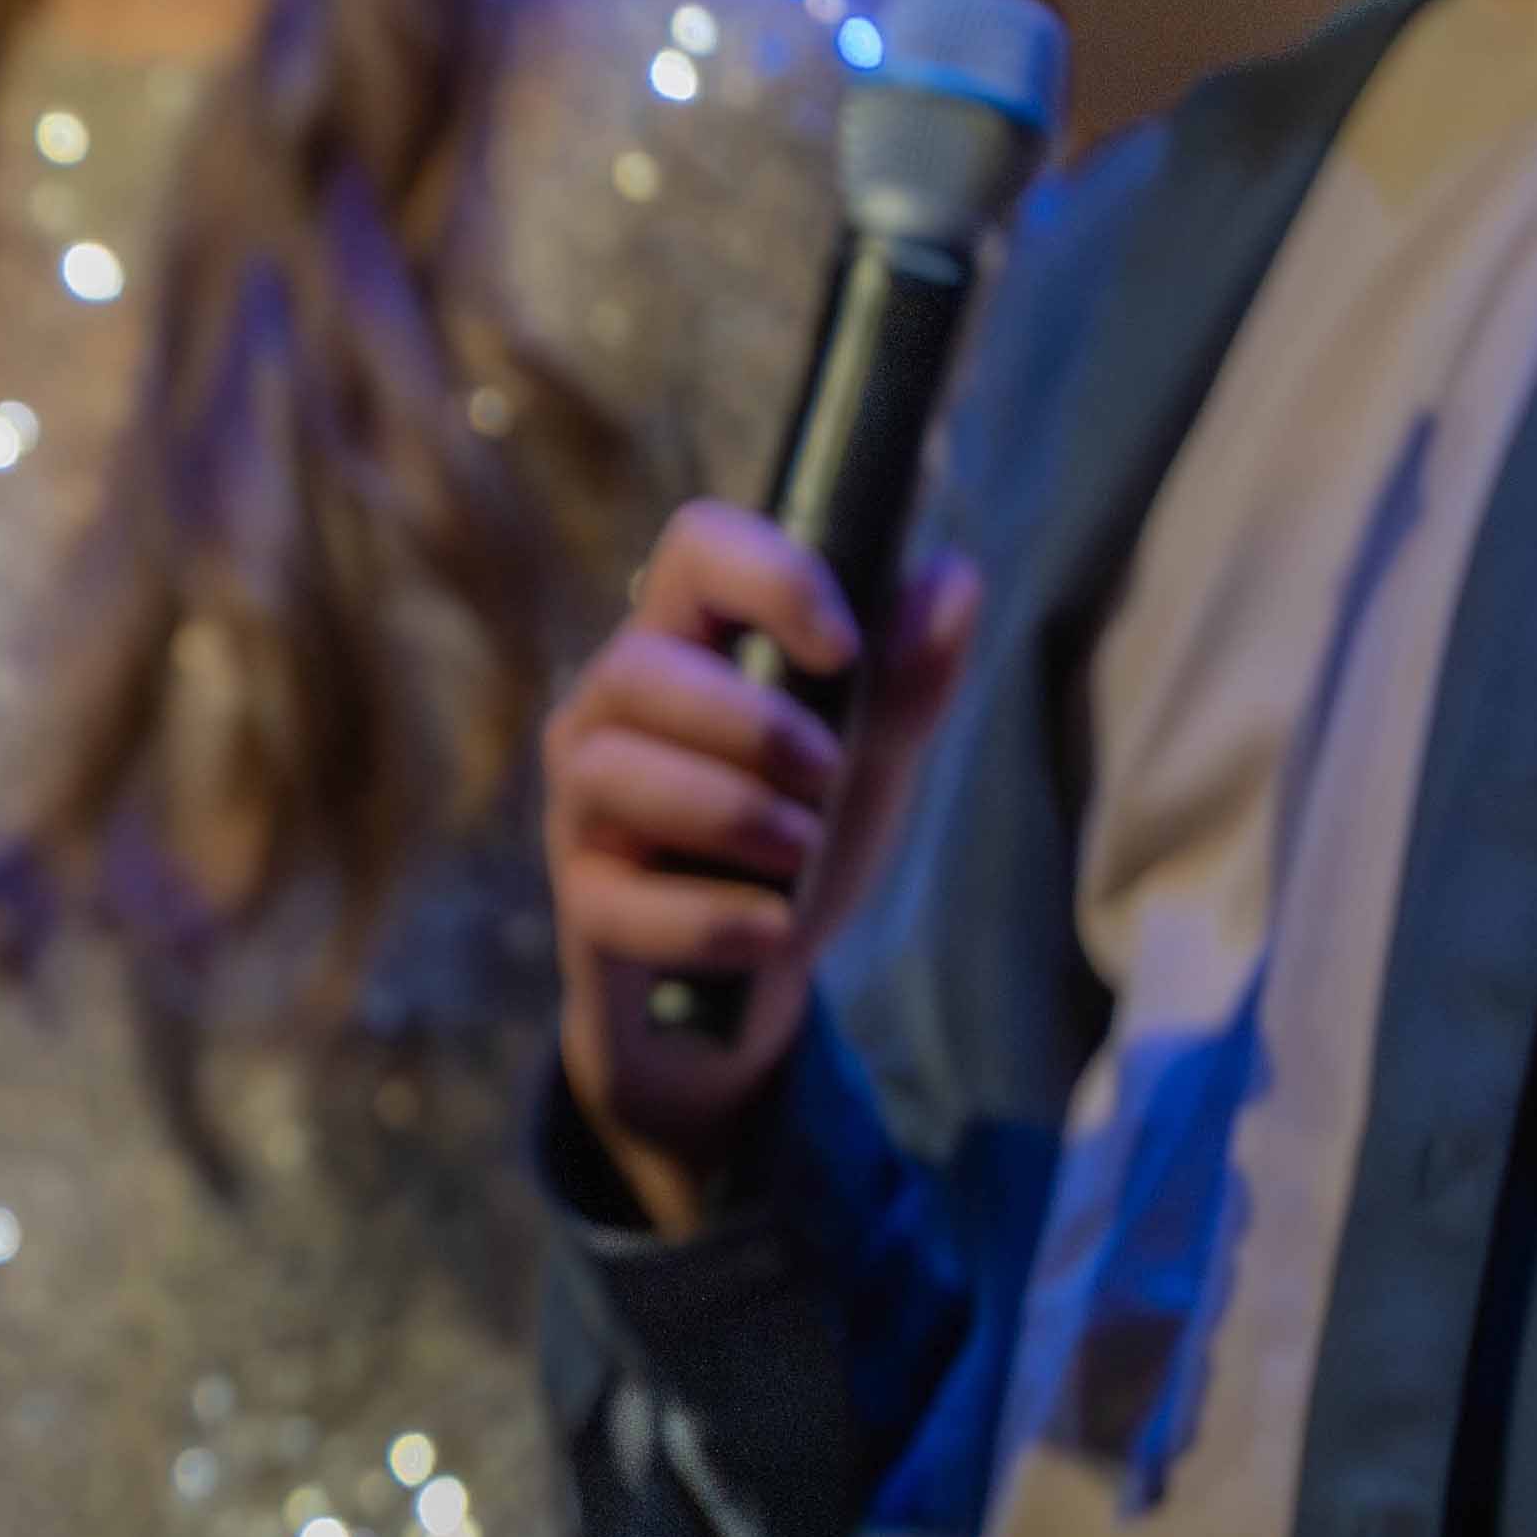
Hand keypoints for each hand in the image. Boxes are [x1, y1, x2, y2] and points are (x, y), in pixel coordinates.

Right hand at [542, 506, 979, 1217]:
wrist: (750, 986)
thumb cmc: (799, 843)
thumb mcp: (872, 760)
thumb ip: (909, 681)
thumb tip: (953, 580)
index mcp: (691, 644)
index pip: (698, 549)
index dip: (769, 577)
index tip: (843, 647)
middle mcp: (616, 709)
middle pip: (639, 666)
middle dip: (751, 722)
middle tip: (830, 772)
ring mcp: (584, 805)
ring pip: (610, 770)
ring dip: (726, 810)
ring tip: (801, 850)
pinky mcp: (583, 901)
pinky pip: (617, 899)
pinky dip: (708, 915)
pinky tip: (771, 928)